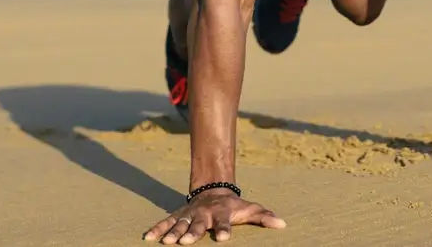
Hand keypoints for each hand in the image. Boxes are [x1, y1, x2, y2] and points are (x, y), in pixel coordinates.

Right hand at [143, 189, 285, 244]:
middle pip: (198, 224)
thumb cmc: (234, 206)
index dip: (225, 230)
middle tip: (186, 241)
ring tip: (168, 242)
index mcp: (222, 213)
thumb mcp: (250, 209)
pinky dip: (157, 228)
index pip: (225, 222)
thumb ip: (265, 217)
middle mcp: (204, 214)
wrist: (213, 190)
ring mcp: (189, 214)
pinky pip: (165, 222)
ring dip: (173, 232)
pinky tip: (148, 237)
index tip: (224, 238)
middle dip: (192, 232)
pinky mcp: (178, 215)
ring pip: (180, 223)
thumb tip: (283, 224)